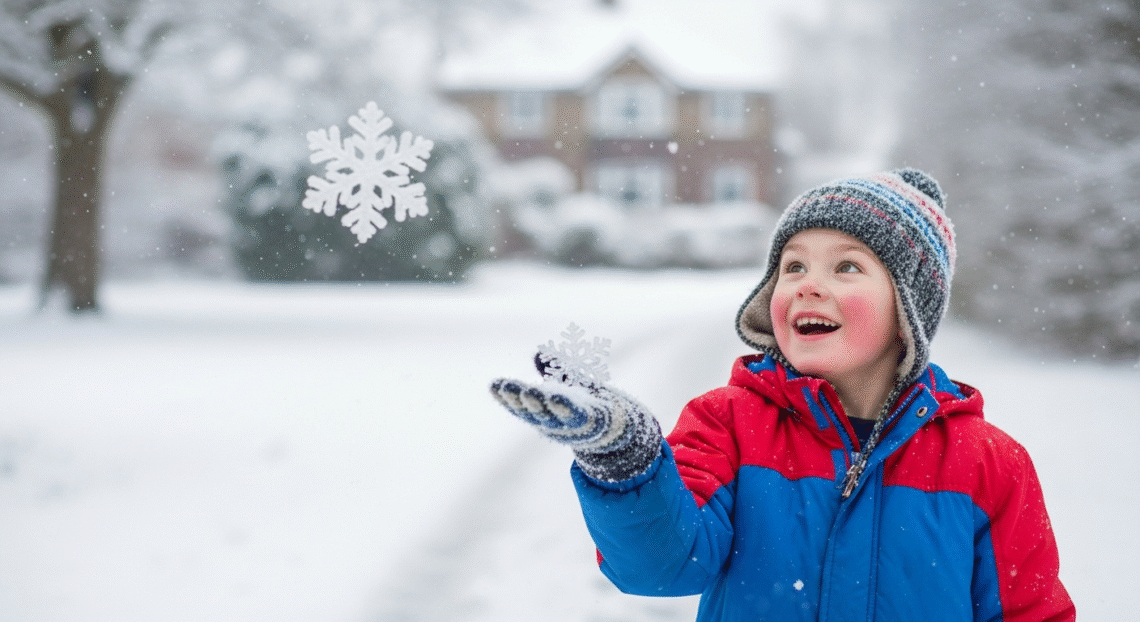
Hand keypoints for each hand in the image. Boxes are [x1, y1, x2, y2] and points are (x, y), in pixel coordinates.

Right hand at [490, 357, 662, 482]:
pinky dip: (566, 408)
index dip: (507, 397)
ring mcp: (572, 426)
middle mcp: (554, 423)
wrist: (619, 426)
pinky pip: (578, 416)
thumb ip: (554, 368)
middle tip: (506, 386)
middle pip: (533, 411)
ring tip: (528, 391)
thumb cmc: (588, 403)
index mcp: (544, 414)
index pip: (521, 406)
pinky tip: (558, 397)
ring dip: (540, 404)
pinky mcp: (593, 424)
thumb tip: (539, 354)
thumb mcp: (568, 382)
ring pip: (552, 416)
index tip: (494, 384)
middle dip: (519, 399)